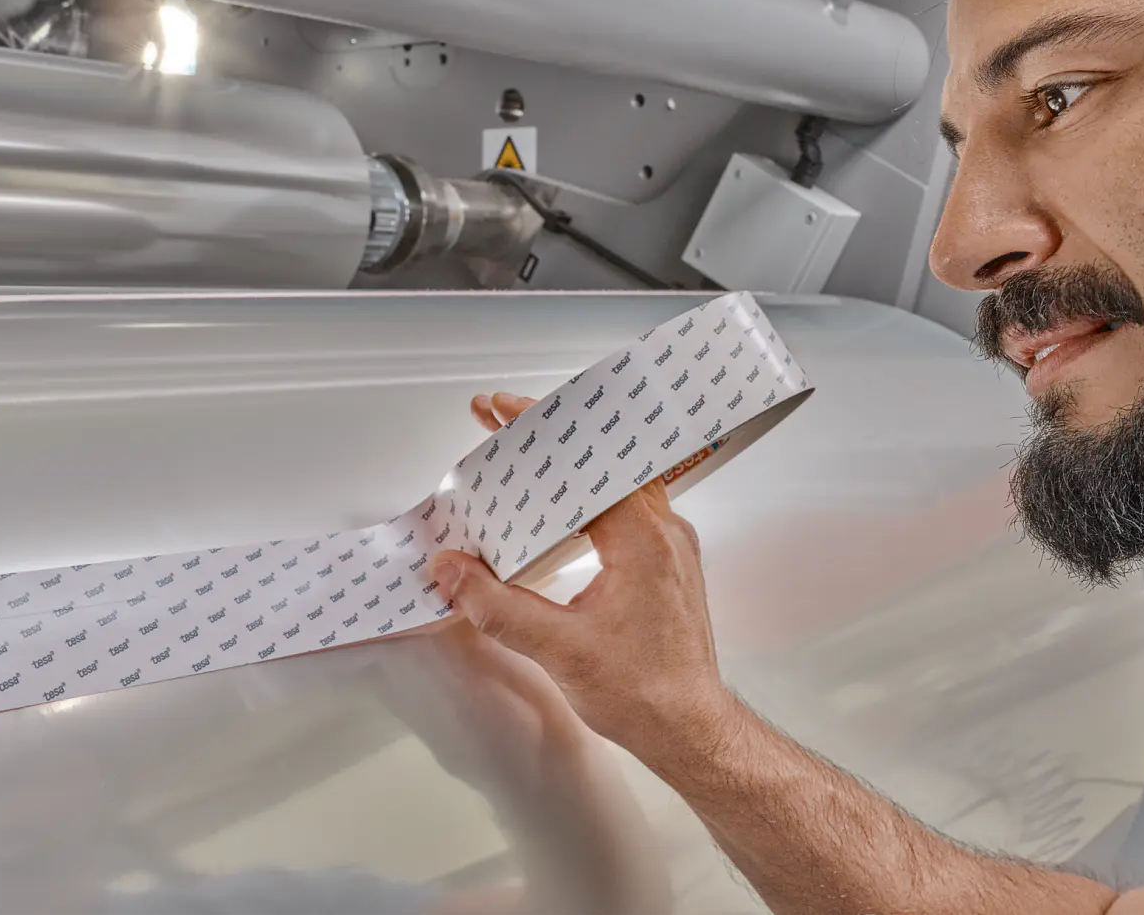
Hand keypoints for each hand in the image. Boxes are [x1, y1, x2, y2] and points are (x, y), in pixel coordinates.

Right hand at [434, 393, 741, 769]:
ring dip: (571, 467)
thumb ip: (496, 605)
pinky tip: (559, 507)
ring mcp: (669, 547)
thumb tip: (452, 571)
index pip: (587, 463)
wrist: (690, 731)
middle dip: (549, 438)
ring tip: (525, 456)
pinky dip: (588, 496)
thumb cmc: (648, 695)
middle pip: (603, 460)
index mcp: (644, 539)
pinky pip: (626, 508)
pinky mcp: (664, 565)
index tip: (503, 412)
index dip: (540, 431)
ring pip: (617, 482)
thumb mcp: (558, 650)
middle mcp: (664, 533)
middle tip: (503, 423)